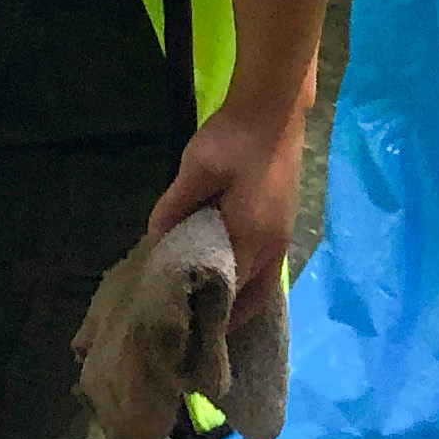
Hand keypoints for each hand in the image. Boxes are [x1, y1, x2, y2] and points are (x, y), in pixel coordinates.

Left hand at [145, 106, 298, 322]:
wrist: (273, 109)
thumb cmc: (234, 139)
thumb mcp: (197, 170)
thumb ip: (175, 206)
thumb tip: (155, 237)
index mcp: (252, 238)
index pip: (232, 291)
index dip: (211, 311)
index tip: (188, 328)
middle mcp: (274, 245)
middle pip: (255, 295)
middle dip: (232, 316)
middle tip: (199, 328)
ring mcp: (283, 233)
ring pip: (264, 281)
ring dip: (242, 297)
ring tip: (211, 308)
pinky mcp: (283, 220)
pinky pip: (266, 263)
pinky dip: (249, 277)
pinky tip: (227, 273)